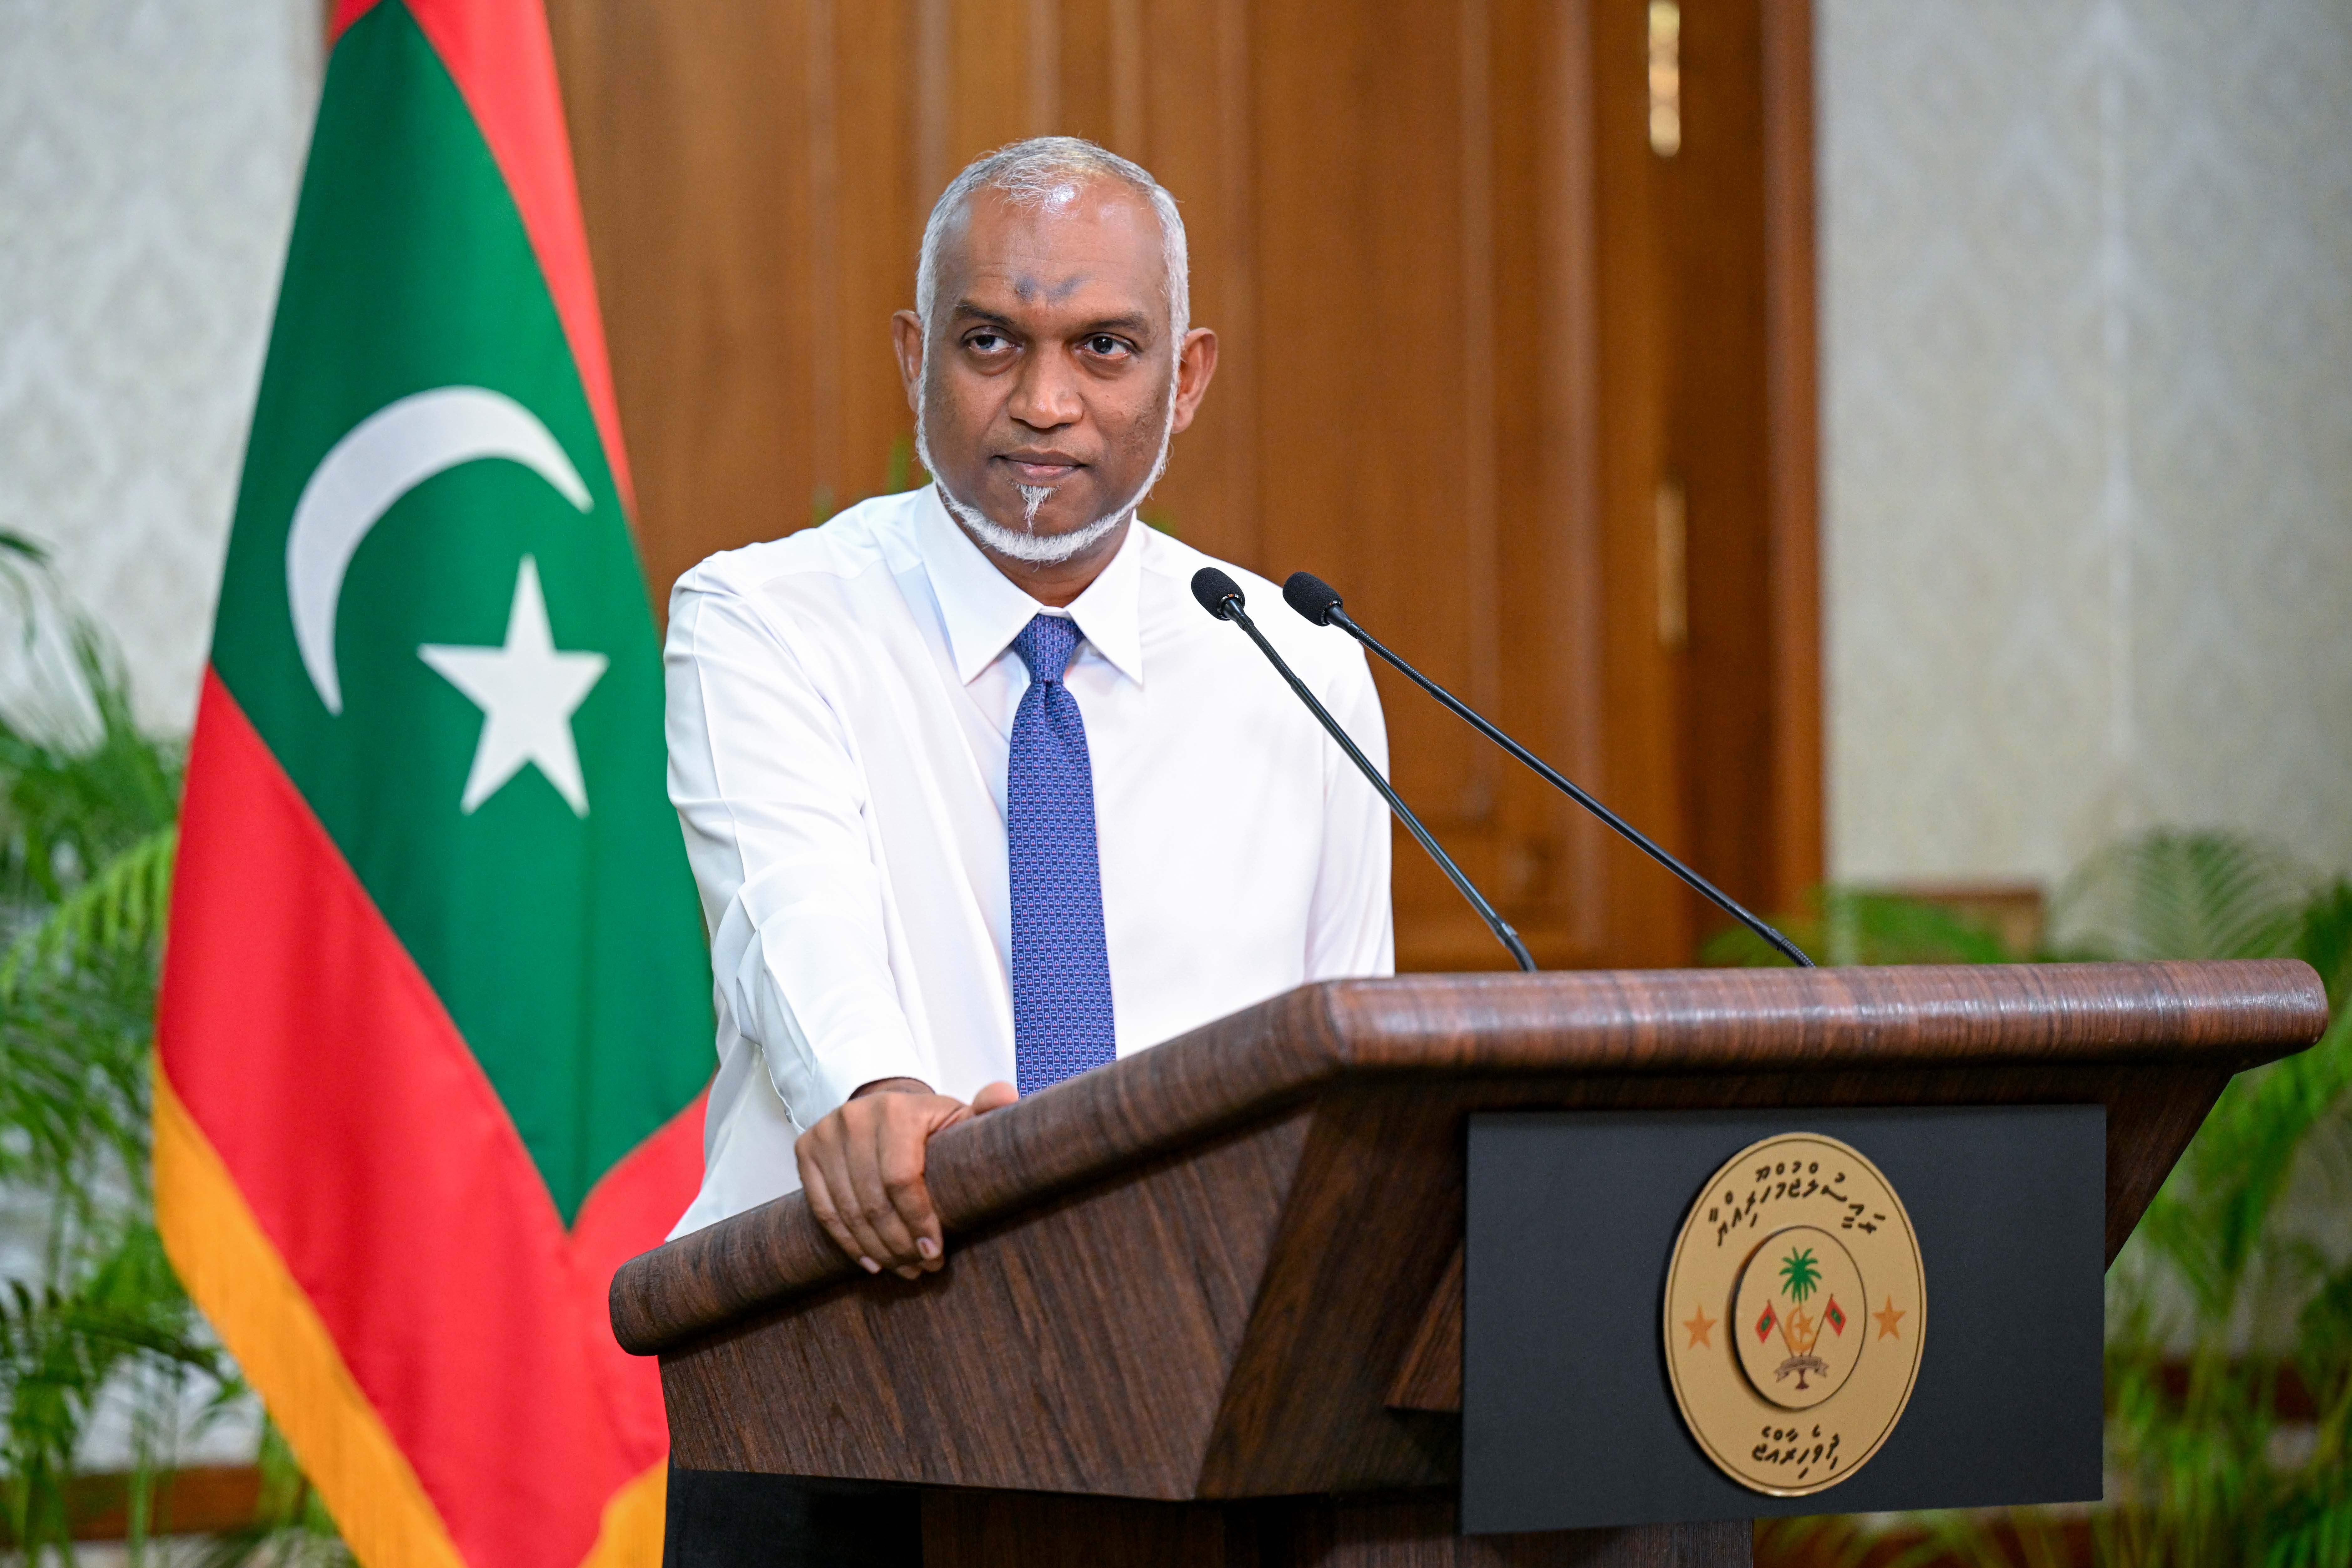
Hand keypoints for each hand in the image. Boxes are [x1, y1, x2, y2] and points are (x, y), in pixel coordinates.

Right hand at [795, 1077, 1017, 1278]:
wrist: (883, 1109)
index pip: (902, 1179)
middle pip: (873, 1200)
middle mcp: (855, 1117)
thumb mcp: (959, 1118)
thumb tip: (1007, 1096)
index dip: (918, 1221)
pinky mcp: (805, 1150)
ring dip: (877, 1249)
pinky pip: (822, 1209)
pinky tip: (872, 1262)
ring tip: (905, 1269)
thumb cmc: (928, 1124)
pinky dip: (847, 1242)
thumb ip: (986, 1109)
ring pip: (848, 1210)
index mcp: (897, 1110)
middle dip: (900, 1243)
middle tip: (923, 1268)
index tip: (935, 1253)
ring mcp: (825, 1133)